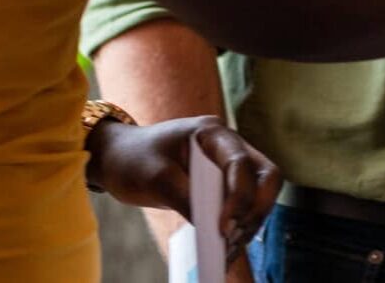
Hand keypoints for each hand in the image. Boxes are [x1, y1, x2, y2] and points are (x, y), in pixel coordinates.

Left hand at [84, 115, 281, 259]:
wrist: (118, 156)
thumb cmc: (134, 159)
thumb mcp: (155, 179)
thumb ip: (186, 200)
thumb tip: (216, 232)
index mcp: (211, 133)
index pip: (239, 163)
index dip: (237, 197)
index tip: (222, 228)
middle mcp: (228, 146)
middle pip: (266, 176)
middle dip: (256, 209)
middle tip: (232, 237)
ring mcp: (228, 165)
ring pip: (260, 194)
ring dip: (249, 223)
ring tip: (227, 251)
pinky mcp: (223, 185)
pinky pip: (243, 206)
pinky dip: (239, 228)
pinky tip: (225, 250)